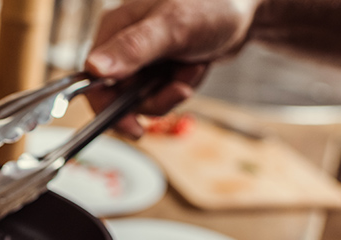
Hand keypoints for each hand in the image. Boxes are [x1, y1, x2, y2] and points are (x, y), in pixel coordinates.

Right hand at [84, 0, 259, 136]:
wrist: (248, 6)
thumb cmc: (212, 4)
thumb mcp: (172, 27)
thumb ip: (133, 48)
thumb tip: (93, 69)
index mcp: (114, 30)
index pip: (93, 81)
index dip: (109, 107)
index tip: (131, 126)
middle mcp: (122, 45)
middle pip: (120, 96)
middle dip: (155, 98)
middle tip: (180, 90)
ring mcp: (141, 57)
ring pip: (144, 98)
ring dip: (172, 91)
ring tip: (193, 67)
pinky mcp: (159, 66)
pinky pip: (162, 92)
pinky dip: (182, 86)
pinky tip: (195, 67)